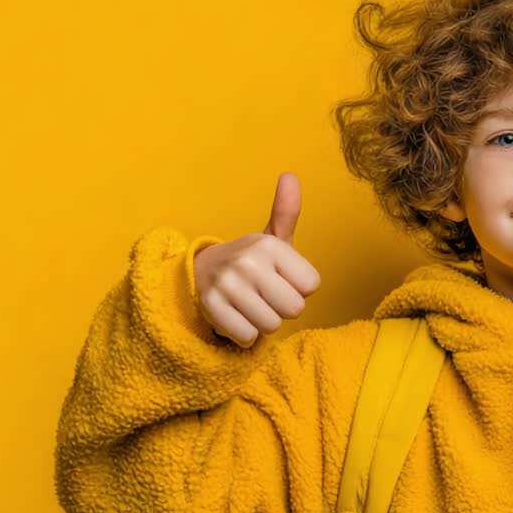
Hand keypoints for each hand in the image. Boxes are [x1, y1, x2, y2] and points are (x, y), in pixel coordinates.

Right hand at [192, 172, 321, 347]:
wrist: (201, 272)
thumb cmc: (251, 261)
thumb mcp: (272, 237)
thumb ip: (287, 212)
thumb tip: (290, 175)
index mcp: (269, 245)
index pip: (311, 285)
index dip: (299, 288)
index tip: (281, 279)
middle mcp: (248, 262)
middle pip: (294, 308)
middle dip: (283, 308)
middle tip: (266, 295)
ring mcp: (227, 285)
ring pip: (272, 326)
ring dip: (264, 322)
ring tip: (250, 305)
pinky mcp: (211, 308)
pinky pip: (248, 337)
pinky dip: (245, 334)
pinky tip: (236, 316)